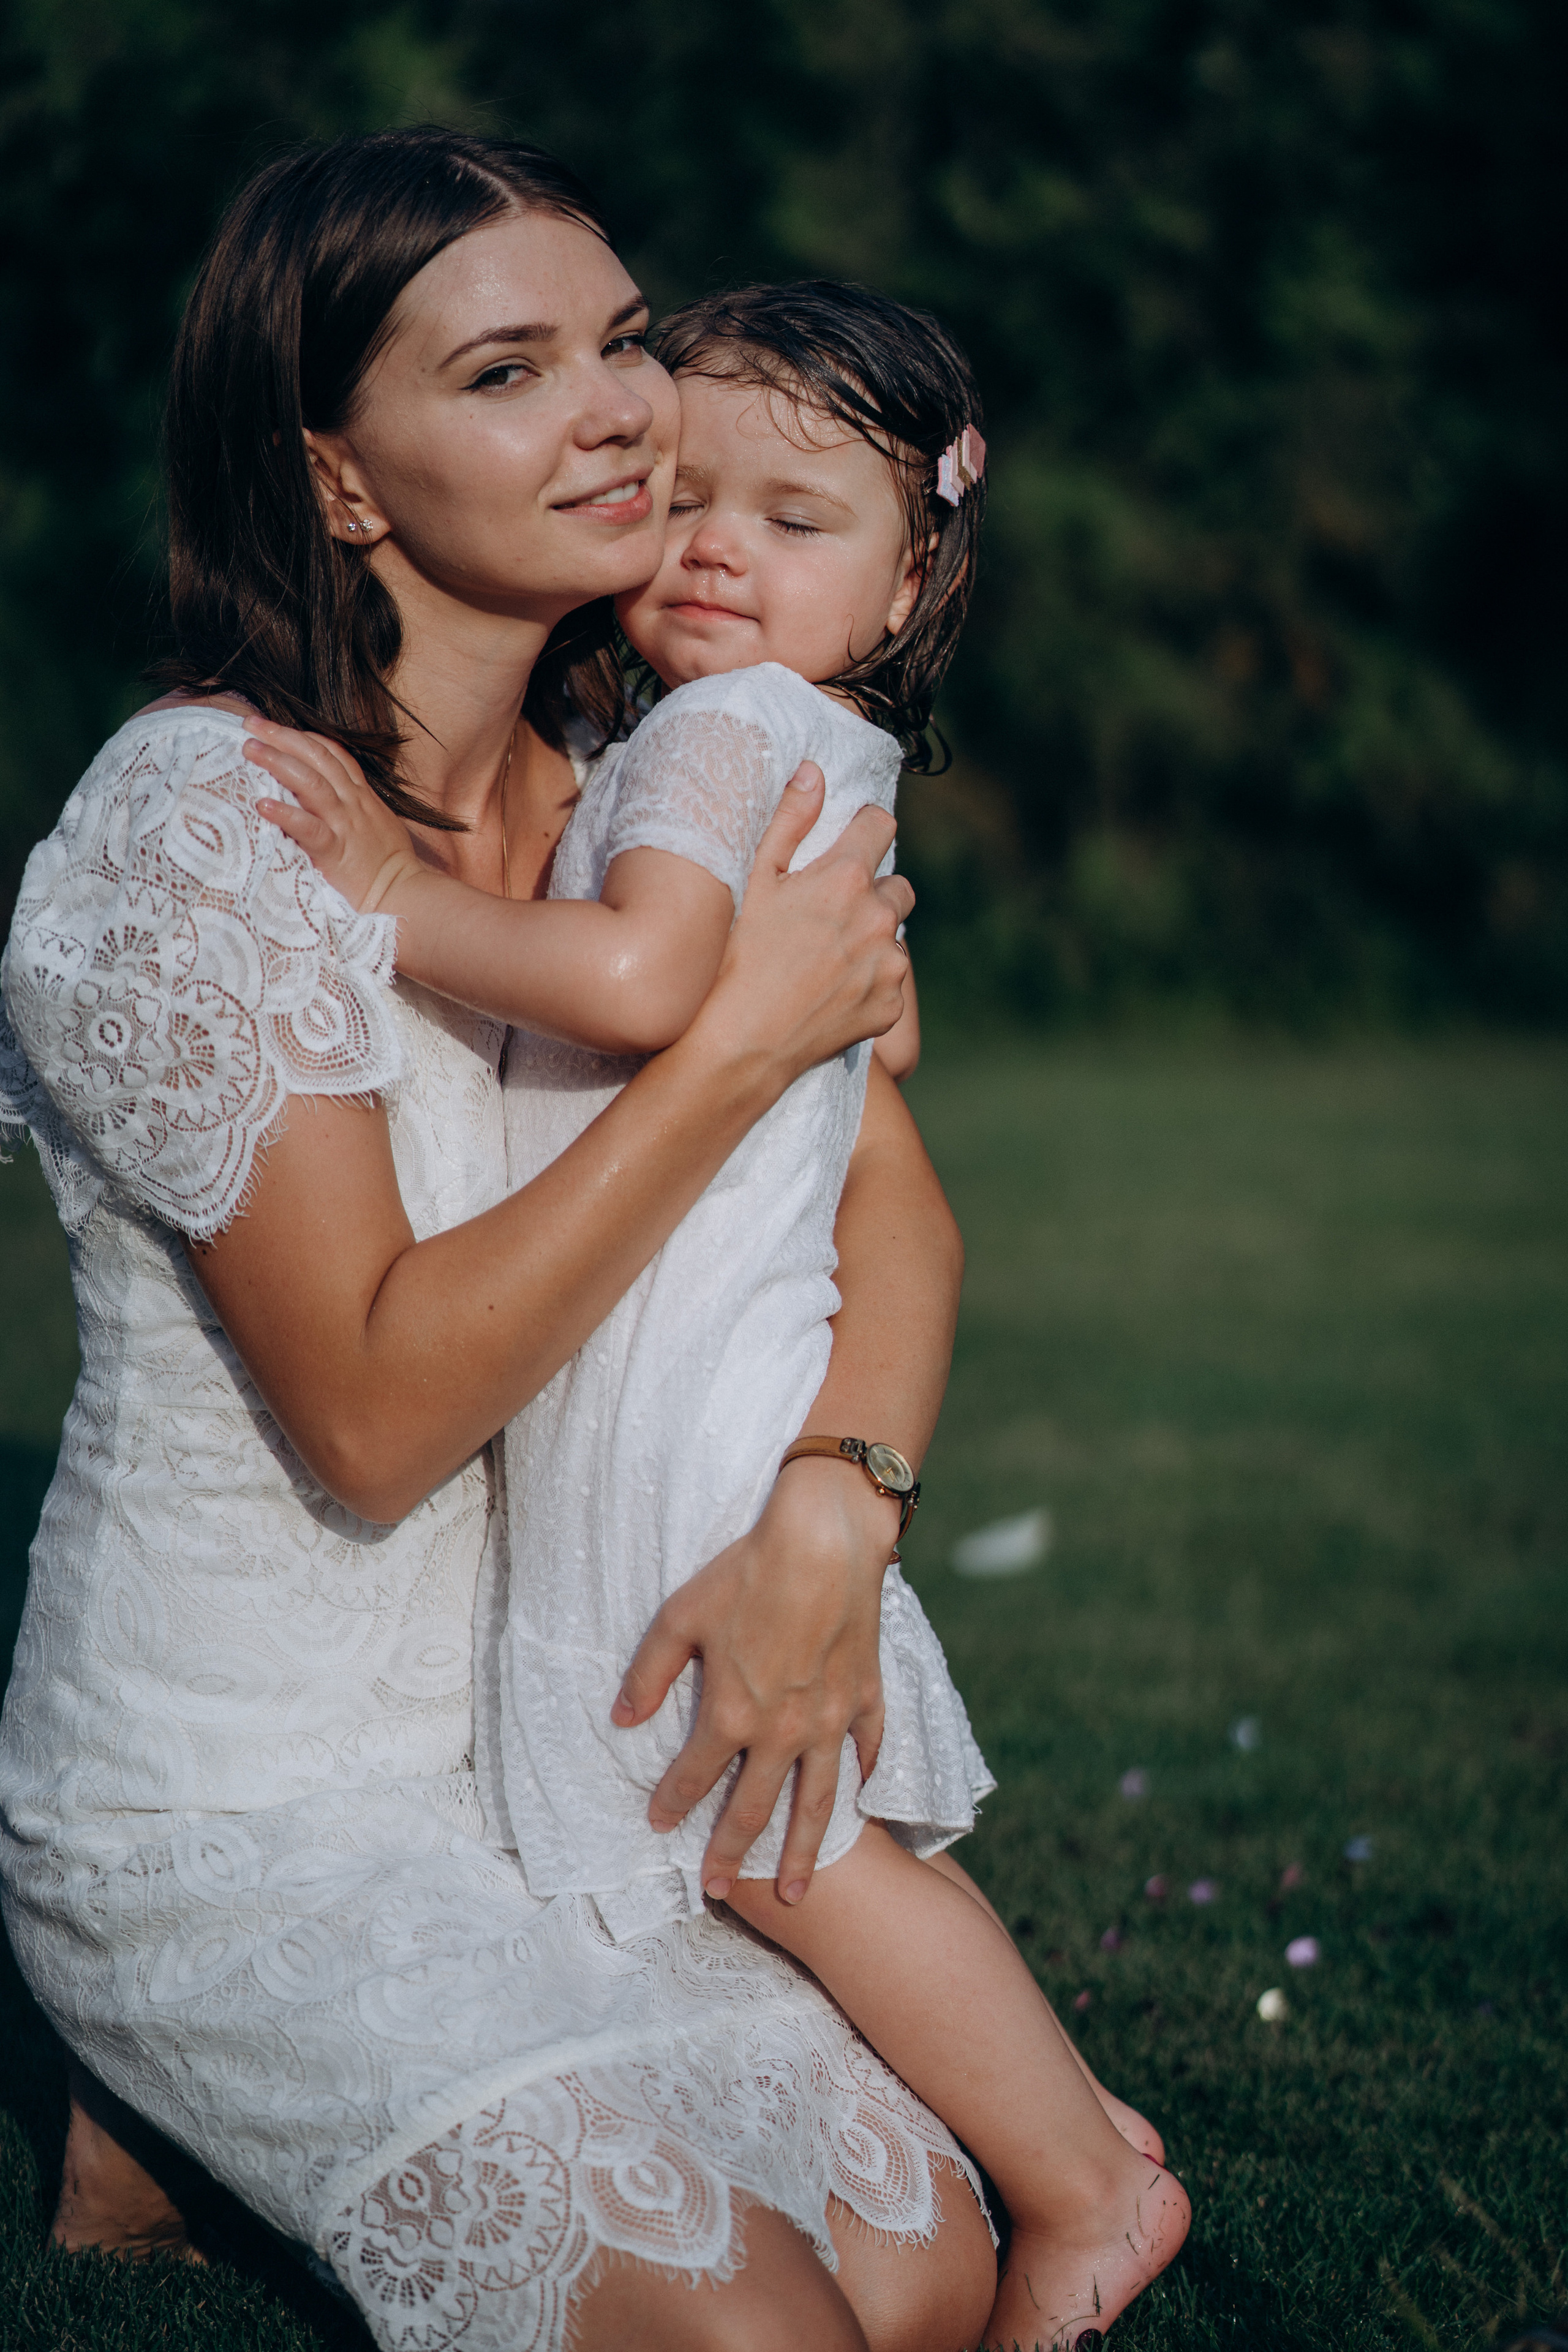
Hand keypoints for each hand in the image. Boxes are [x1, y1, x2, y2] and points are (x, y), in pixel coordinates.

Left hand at [246, 719, 421, 912]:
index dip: (304, 736)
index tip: (277, 729)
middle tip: (251, 723)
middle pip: (317, 757)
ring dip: (278, 762)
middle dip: (283, 737)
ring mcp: (345, 825)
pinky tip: (263, 805)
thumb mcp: (377, 826)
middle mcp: (353, 803)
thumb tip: (328, 803)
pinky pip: (309, 828)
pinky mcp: (336, 852)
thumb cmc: (389, 867)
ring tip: (250, 749)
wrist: (406, 896)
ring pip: (310, 782)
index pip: (333, 754)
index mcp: (362, 797)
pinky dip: (286, 814)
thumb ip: (354, 809)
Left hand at [611, 1455, 900, 1901]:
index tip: (658, 1827)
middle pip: (754, 1809)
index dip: (672, 1804)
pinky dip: (864, 1778)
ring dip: (802, 1852)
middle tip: (720, 1891)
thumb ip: (649, 1674)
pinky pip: (868, 1749)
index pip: (694, 1777)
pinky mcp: (865, 1697)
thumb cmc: (746, 1573)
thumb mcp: (679, 1617)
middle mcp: (782, 1732)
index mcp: (731, 1714)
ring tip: (796, 1893)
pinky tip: (861, 1799)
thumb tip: (623, 1719)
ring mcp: (829, 1720)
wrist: (824, 1542)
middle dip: (732, 1854)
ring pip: (816, 1803)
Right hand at [690, 765, 914, 1085]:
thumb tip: (814, 772)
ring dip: (873, 940)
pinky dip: (870, 982)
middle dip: (872, 893)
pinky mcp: (890, 1006)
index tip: (850, 842)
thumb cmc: (734, 957)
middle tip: (830, 915)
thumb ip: (788, 821)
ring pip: (895, 937)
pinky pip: (890, 981)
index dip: (864, 830)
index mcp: (846, 878)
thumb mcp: (751, 881)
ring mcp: (888, 965)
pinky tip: (831, 991)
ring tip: (827, 959)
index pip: (881, 825)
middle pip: (898, 886)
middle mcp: (878, 918)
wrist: (741, 1044)